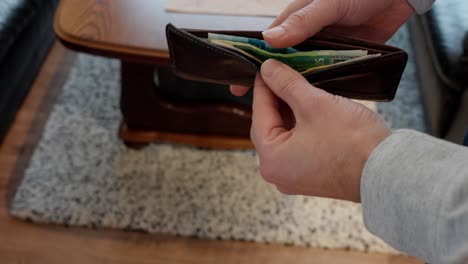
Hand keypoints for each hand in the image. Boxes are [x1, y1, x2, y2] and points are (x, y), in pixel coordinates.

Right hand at [230, 0, 413, 95]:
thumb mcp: (329, 4)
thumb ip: (302, 21)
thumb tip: (269, 39)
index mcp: (295, 20)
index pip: (267, 44)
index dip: (253, 63)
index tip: (238, 81)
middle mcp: (305, 36)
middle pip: (281, 63)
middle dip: (267, 81)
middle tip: (255, 103)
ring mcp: (322, 49)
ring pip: (301, 72)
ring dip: (290, 88)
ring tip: (278, 111)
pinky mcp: (338, 59)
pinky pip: (322, 76)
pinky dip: (315, 89)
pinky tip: (307, 104)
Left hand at [251, 59, 390, 201]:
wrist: (389, 170)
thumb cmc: (352, 142)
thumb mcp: (314, 104)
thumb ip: (286, 84)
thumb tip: (268, 69)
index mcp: (271, 160)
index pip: (259, 113)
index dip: (263, 85)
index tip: (266, 66)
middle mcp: (278, 173)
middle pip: (271, 124)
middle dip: (278, 97)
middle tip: (284, 72)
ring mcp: (295, 176)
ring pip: (286, 133)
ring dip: (292, 110)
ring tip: (299, 84)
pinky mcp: (312, 175)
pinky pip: (299, 144)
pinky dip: (303, 125)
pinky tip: (310, 105)